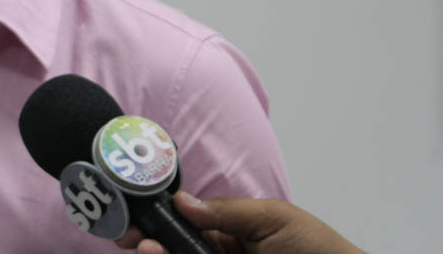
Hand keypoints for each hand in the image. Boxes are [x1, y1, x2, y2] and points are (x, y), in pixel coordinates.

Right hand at [120, 191, 362, 253]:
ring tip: (147, 249)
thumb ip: (227, 211)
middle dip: (150, 242)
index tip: (136, 219)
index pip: (185, 225)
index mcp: (230, 233)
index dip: (158, 221)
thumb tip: (182, 201)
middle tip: (132, 240)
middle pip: (176, 247)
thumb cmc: (320, 250)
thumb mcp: (274, 218)